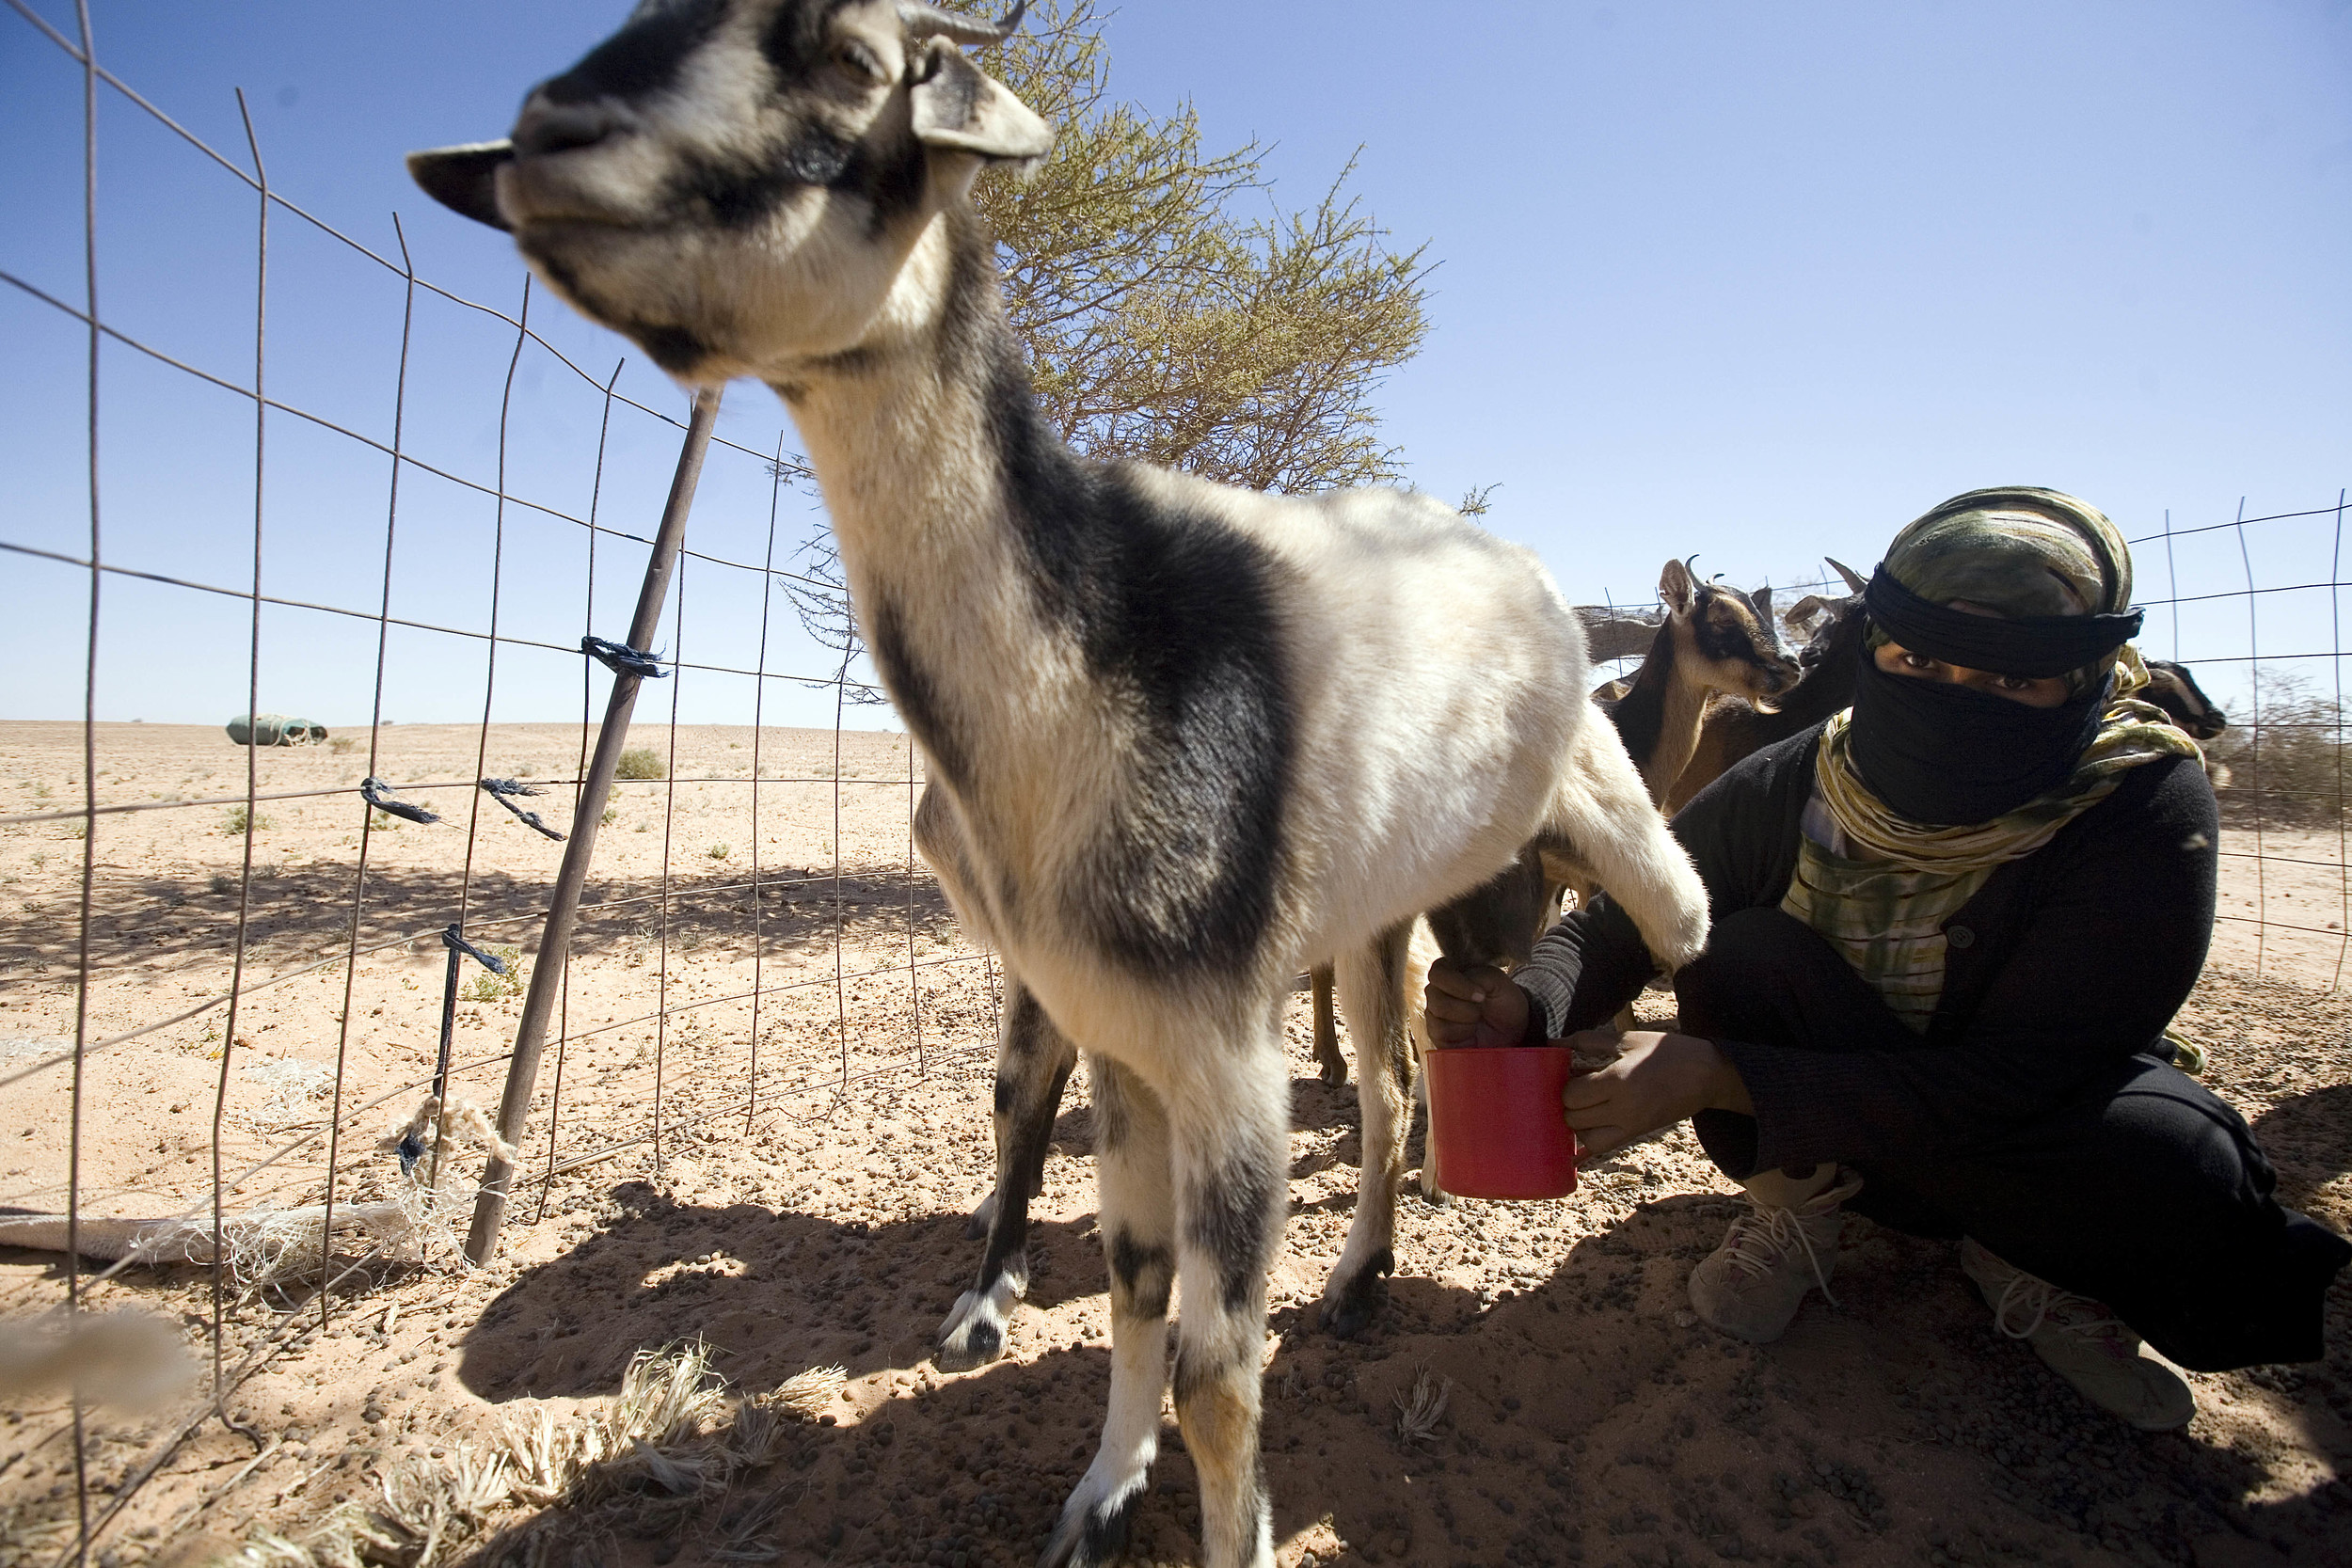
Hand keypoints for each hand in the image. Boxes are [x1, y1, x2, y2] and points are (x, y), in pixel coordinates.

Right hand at [1422, 958, 1530, 1047]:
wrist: (1512, 1030)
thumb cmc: (1503, 1001)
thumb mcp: (1497, 981)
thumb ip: (1476, 975)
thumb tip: (1458, 987)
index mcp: (1450, 974)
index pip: (1437, 972)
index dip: (1456, 984)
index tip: (1482, 996)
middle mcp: (1437, 992)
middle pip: (1432, 994)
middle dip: (1464, 1006)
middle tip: (1481, 1010)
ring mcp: (1434, 1015)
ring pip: (1436, 1014)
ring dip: (1464, 1020)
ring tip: (1477, 1021)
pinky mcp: (1437, 1036)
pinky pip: (1439, 1034)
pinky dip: (1461, 1034)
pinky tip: (1471, 1033)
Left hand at [1560, 1030, 1753, 1163]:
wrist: (1707, 1075)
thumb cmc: (1666, 1052)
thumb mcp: (1627, 1040)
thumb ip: (1586, 1040)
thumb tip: (1552, 1042)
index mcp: (1619, 1080)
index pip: (1572, 1094)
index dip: (1564, 1086)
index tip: (1568, 1074)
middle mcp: (1623, 1108)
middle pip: (1574, 1118)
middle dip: (1567, 1105)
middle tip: (1571, 1091)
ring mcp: (1631, 1125)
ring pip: (1585, 1139)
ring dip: (1576, 1125)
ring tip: (1579, 1107)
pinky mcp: (1637, 1134)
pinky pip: (1603, 1148)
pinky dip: (1586, 1146)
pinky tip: (1575, 1143)